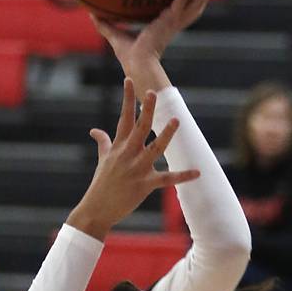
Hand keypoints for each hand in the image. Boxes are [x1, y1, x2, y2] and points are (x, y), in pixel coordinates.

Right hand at [67, 77, 198, 240]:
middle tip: (153, 93)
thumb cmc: (100, 185)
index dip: (127, 99)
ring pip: (155, 148)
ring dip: (166, 134)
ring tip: (176, 120)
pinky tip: (197, 172)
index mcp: (118, 147)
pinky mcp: (145, 185)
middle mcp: (127, 155)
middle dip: (147, 110)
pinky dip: (183, 176)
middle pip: (139, 128)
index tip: (129, 80)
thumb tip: (94, 130)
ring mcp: (136, 169)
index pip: (124, 118)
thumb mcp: (102, 161)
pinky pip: (167, 179)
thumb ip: (103, 143)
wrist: (96, 210)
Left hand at [92, 0, 222, 101]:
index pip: (180, 15)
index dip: (187, 5)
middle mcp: (174, 24)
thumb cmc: (129, 57)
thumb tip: (90, 14)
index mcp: (165, 29)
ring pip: (197, 1)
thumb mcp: (115, 36)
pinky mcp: (171, 17)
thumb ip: (105, 25)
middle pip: (195, 7)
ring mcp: (175, 21)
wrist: (137, 64)